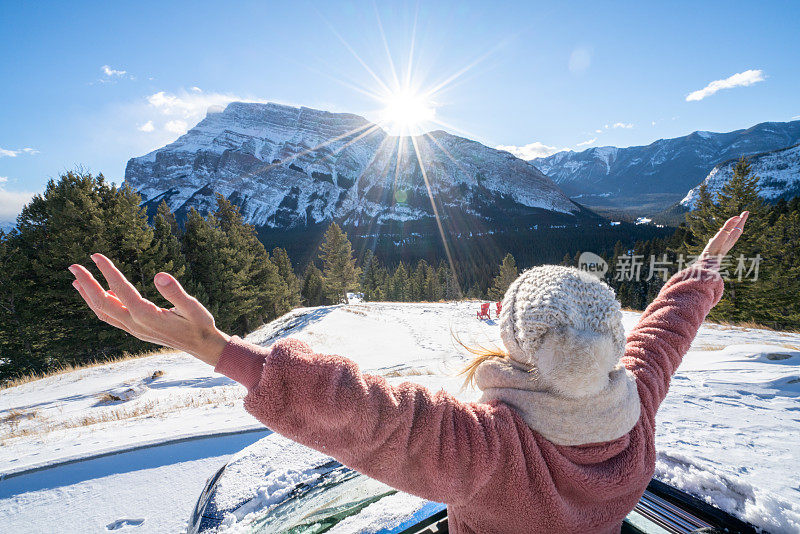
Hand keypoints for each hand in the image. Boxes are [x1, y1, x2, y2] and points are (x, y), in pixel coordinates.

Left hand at [69, 253, 229, 366]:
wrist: (202, 346)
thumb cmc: (200, 324)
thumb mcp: (193, 307)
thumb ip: (176, 292)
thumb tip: (160, 275)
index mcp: (148, 317)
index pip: (121, 290)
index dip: (107, 272)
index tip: (95, 256)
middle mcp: (136, 325)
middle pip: (102, 303)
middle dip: (86, 283)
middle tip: (73, 265)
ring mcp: (133, 329)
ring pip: (102, 312)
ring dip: (87, 295)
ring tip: (76, 280)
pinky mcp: (135, 330)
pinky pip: (109, 317)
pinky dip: (98, 304)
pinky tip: (97, 294)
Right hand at [698, 211, 748, 265]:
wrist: (708, 265)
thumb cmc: (713, 250)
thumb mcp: (720, 236)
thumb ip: (728, 226)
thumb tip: (738, 217)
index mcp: (730, 238)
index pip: (738, 226)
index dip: (742, 219)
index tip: (746, 212)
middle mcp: (729, 242)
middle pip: (737, 231)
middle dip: (740, 223)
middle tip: (743, 216)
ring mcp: (725, 247)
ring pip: (731, 237)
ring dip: (733, 230)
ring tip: (732, 227)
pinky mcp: (719, 250)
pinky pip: (723, 242)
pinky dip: (722, 238)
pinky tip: (713, 239)